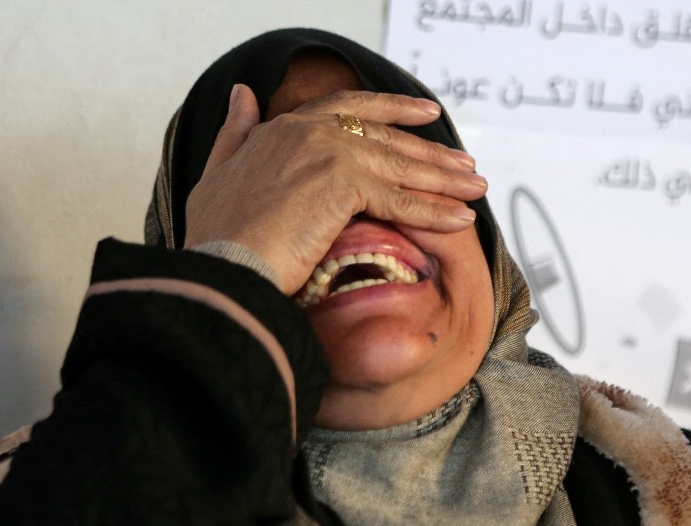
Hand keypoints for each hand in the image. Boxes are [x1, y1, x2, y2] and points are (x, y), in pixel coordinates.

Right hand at [184, 85, 487, 294]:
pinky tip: (461, 219)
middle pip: (384, 136)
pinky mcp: (344, 183)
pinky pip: (401, 199)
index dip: (390, 109)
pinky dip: (434, 211)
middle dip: (429, 150)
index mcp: (283, 127)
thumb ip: (235, 132)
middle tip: (464, 162)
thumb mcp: (218, 174)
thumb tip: (243, 93)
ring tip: (475, 189)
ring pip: (399, 165)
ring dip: (443, 179)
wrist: (223, 267)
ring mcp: (328, 152)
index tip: (424, 114)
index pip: (348, 107)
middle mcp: (308, 131)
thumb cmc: (215, 238)